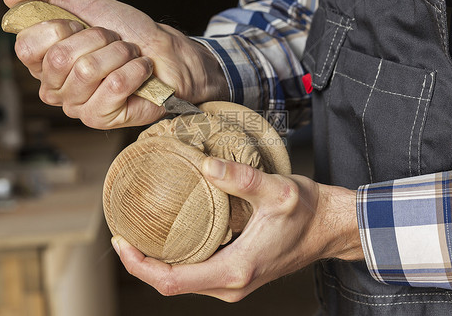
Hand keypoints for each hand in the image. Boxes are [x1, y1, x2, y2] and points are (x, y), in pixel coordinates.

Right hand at [3, 0, 227, 128]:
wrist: (166, 52)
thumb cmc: (128, 32)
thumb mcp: (88, 5)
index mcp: (45, 63)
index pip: (27, 47)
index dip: (57, 28)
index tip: (80, 24)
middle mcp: (55, 88)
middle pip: (59, 58)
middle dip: (96, 38)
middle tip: (114, 41)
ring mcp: (77, 106)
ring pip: (87, 71)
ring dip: (118, 53)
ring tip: (130, 54)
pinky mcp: (102, 119)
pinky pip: (113, 86)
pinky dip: (134, 70)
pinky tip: (141, 71)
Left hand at [111, 157, 363, 301]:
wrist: (331, 227)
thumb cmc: (308, 210)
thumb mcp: (278, 190)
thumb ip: (242, 179)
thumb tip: (206, 166)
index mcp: (236, 268)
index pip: (172, 280)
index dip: (139, 265)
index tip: (120, 241)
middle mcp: (232, 283)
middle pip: (172, 284)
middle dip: (142, 262)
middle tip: (123, 231)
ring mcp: (235, 283)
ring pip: (183, 282)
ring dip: (158, 262)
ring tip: (139, 233)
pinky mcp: (239, 274)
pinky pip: (197, 274)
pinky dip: (177, 260)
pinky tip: (170, 237)